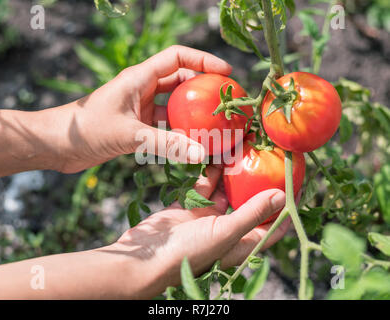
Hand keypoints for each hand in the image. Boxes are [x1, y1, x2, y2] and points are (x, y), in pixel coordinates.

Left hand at [58, 45, 231, 172]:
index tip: (225, 73)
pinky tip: (190, 145)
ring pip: (173, 105)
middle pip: (180, 80)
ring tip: (213, 124)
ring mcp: (140, 107)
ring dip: (191, 113)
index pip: (177, 57)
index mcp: (139, 78)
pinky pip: (164, 126)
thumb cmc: (86, 130)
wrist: (58, 145)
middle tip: (224, 101)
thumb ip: (165, 145)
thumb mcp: (129, 135)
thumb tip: (200, 154)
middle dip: (202, 88)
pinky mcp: (137, 126)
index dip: (203, 61)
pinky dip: (178, 133)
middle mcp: (142, 89)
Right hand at [105, 165, 289, 298]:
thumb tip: (281, 196)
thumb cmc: (189, 252)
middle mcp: (227, 230)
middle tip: (270, 161)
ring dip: (234, 176)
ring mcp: (207, 218)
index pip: (272, 226)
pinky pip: (204, 187)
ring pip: (226, 193)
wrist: (146, 256)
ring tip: (245, 152)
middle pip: (250, 205)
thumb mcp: (225, 233)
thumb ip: (252, 214)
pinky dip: (210, 174)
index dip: (286, 209)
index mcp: (241, 243)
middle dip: (259, 185)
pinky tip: (217, 156)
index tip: (297, 186)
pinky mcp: (189, 208)